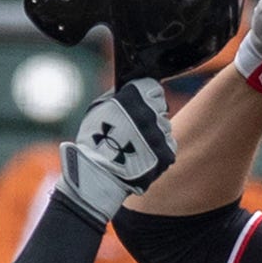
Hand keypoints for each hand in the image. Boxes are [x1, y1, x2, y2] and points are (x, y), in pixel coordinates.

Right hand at [55, 78, 176, 223]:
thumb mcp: (97, 109)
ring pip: (165, 128)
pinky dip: (158, 151)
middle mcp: (149, 113)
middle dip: (150, 116)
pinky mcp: (166, 154)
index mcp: (133, 97)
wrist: (96, 177)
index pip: (153, 88)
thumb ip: (117, 94)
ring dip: (154, 134)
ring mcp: (159, 134)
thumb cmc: (93, 142)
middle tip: (135, 130)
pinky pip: (168, 146)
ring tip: (135, 147)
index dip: (146, 96)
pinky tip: (142, 156)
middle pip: (161, 107)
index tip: (139, 106)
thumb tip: (130, 85)